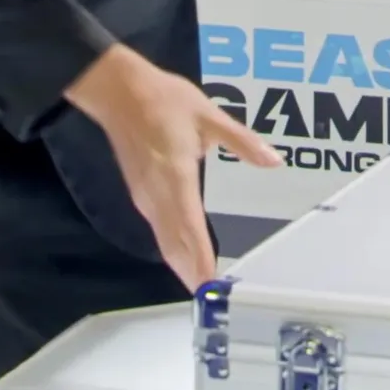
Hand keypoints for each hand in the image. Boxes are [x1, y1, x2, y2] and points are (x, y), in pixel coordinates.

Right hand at [65, 45, 281, 290]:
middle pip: (174, 244)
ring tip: (202, 288)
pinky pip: (159, 230)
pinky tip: (186, 258)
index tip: (211, 283)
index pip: (190, 227)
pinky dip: (174, 249)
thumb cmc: (163, 100)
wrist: (115, 89)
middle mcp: (157, 194)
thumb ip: (242, 142)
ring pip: (165, 241)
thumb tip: (274, 160)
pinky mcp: (142, 193)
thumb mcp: (208, 115)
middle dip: (192, 273)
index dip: (201, 258)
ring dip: (182, 265)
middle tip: (212, 299)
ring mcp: (146, 196)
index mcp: (175, 176)